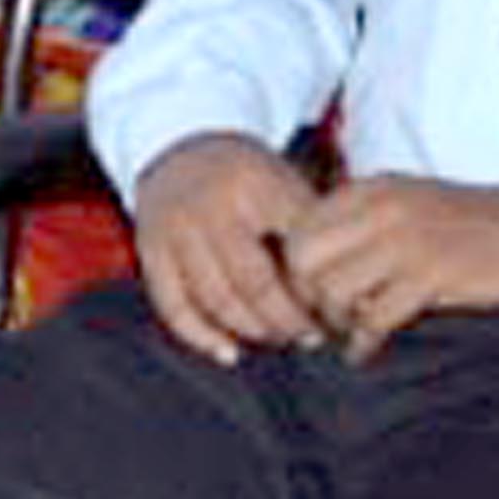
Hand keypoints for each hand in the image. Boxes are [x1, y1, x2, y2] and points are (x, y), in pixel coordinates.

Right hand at [128, 133, 326, 362]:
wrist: (177, 147)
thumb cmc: (244, 175)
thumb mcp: (282, 179)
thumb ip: (310, 225)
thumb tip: (348, 289)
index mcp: (255, 182)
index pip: (296, 250)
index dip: (319, 289)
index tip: (337, 311)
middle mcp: (211, 205)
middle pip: (255, 282)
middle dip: (287, 319)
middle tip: (310, 335)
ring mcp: (176, 228)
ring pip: (216, 299)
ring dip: (252, 330)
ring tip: (278, 339)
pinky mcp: (151, 249)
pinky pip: (174, 306)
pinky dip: (202, 337)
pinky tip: (229, 352)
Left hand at [274, 173, 498, 360]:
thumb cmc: (472, 225)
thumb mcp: (410, 204)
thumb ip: (363, 222)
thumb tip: (310, 262)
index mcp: (372, 189)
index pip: (300, 226)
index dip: (294, 268)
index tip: (307, 294)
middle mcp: (382, 208)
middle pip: (304, 259)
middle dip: (305, 296)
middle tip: (321, 319)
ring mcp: (406, 240)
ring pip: (333, 290)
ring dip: (335, 321)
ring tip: (348, 333)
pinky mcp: (431, 275)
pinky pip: (373, 318)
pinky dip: (363, 342)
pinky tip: (366, 350)